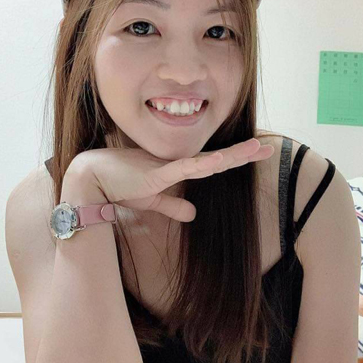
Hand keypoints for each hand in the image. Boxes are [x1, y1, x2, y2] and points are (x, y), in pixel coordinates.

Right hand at [68, 139, 274, 222]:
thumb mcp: (153, 200)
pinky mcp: (156, 173)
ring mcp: (168, 166)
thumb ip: (174, 205)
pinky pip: (184, 169)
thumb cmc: (120, 185)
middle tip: (269, 148)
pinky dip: (203, 165)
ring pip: (208, 160)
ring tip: (256, 149)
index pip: (213, 163)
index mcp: (178, 169)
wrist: (93, 179)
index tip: (257, 154)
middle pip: (218, 158)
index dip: (236, 158)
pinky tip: (221, 160)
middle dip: (244, 153)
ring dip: (232, 155)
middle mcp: (178, 163)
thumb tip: (194, 213)